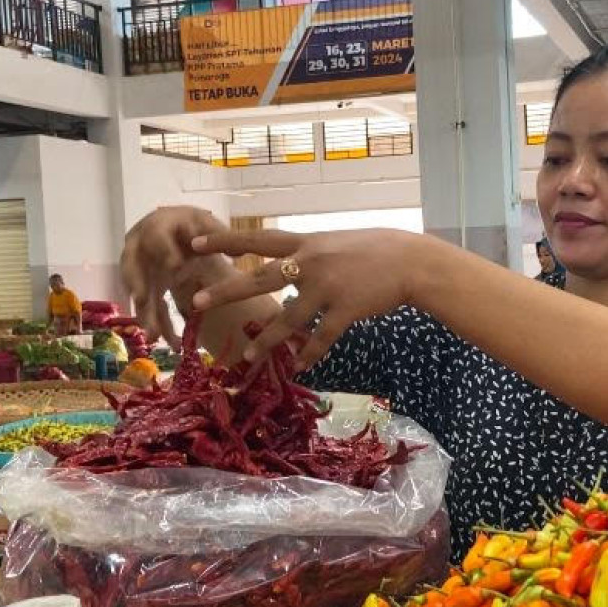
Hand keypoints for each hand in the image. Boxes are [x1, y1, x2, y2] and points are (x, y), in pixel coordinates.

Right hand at [120, 206, 230, 345]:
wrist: (180, 230)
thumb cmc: (194, 226)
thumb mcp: (208, 225)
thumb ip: (220, 237)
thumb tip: (239, 253)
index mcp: (157, 225)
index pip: (156, 237)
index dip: (163, 250)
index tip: (175, 266)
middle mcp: (139, 246)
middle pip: (132, 265)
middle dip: (137, 284)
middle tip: (142, 301)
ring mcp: (139, 269)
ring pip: (138, 291)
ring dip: (145, 314)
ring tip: (153, 336)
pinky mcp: (145, 287)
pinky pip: (148, 306)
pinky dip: (158, 324)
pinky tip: (170, 342)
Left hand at [190, 228, 436, 367]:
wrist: (411, 261)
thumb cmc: (376, 248)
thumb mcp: (337, 240)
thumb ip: (310, 250)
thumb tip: (289, 255)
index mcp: (306, 242)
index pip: (258, 239)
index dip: (225, 240)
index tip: (195, 241)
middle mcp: (310, 263)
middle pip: (260, 278)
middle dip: (227, 290)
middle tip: (198, 301)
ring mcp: (327, 287)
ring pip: (288, 318)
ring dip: (267, 340)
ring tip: (248, 357)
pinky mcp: (345, 310)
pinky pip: (322, 338)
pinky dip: (311, 353)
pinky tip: (301, 367)